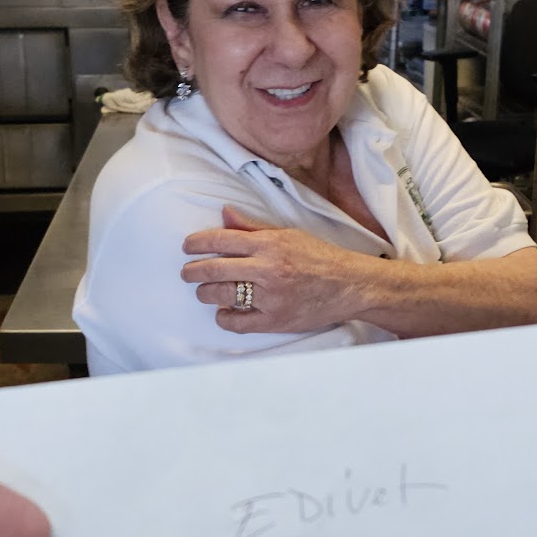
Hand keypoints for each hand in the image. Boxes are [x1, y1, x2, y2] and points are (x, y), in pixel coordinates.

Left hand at [182, 205, 366, 333]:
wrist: (349, 284)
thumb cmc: (319, 257)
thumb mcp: (287, 234)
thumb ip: (252, 227)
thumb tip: (224, 213)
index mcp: (269, 244)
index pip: (220, 240)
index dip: (196, 243)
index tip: (187, 247)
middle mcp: (268, 269)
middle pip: (214, 269)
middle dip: (192, 271)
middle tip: (187, 272)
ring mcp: (271, 296)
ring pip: (222, 295)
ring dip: (205, 293)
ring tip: (205, 291)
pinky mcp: (275, 320)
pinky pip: (237, 322)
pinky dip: (224, 317)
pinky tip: (224, 312)